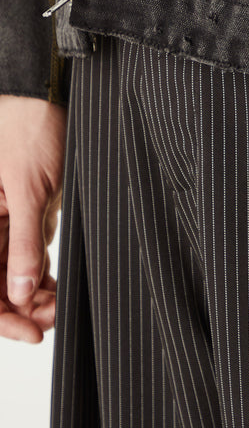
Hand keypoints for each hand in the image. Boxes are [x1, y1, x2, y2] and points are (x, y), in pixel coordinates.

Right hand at [0, 94, 66, 342]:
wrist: (44, 98)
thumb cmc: (30, 130)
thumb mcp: (29, 188)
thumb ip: (25, 240)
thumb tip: (21, 291)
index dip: (1, 316)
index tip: (30, 331)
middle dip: (22, 309)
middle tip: (54, 317)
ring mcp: (2, 223)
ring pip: (9, 277)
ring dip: (33, 297)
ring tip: (60, 305)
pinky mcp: (21, 216)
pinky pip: (23, 258)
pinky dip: (40, 277)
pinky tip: (57, 288)